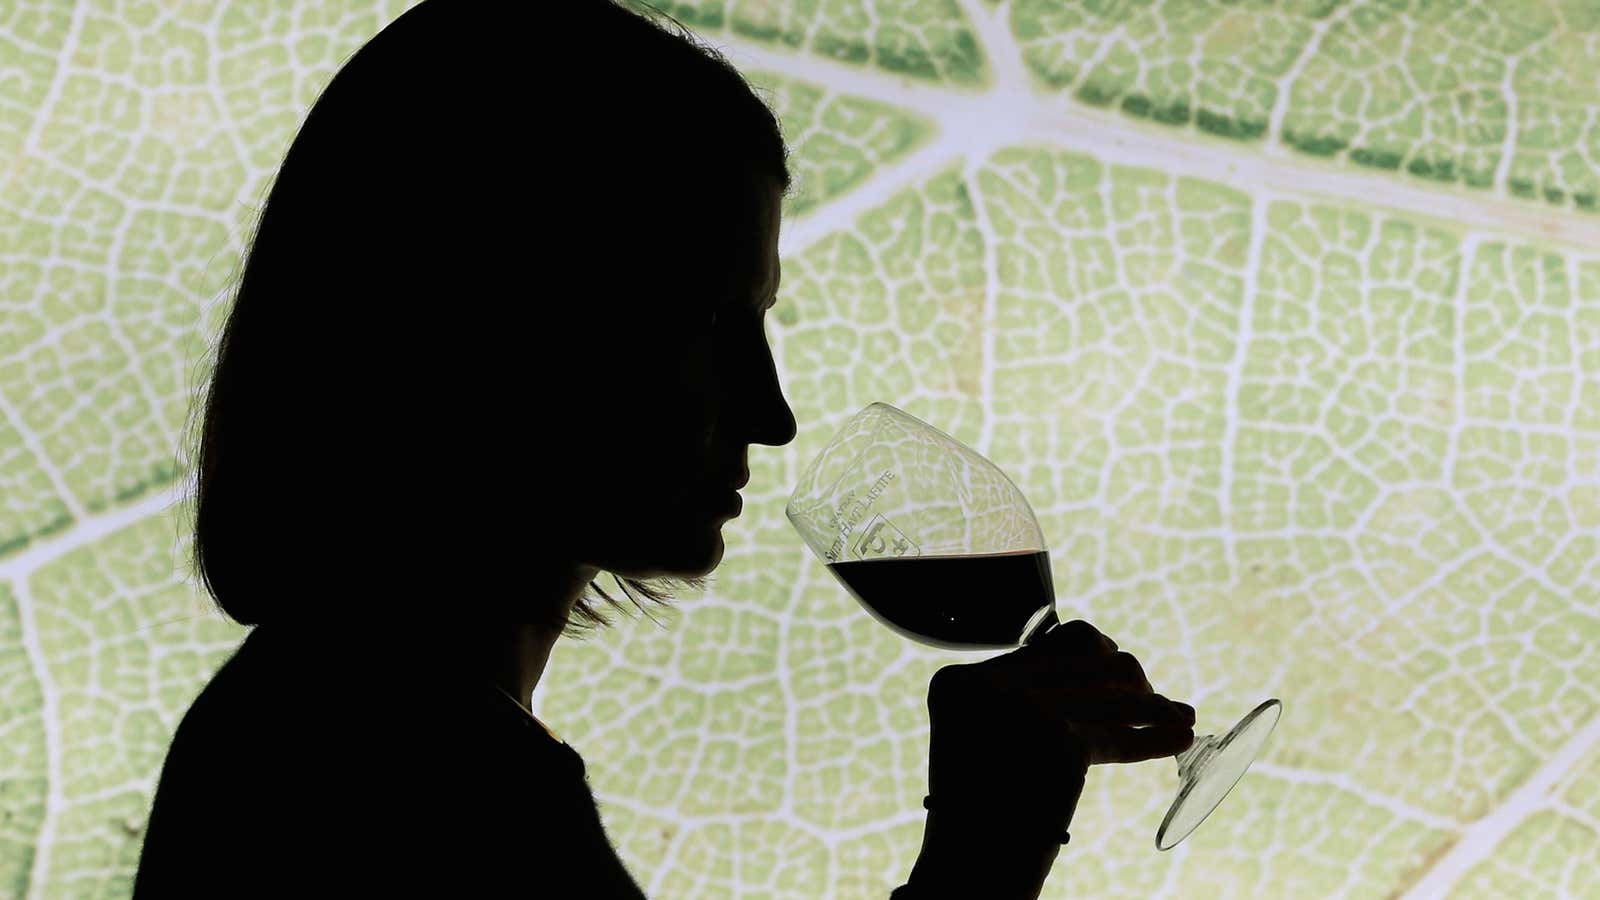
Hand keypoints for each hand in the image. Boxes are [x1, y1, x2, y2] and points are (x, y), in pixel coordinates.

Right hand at [925, 619, 1195, 822]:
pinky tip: (1177, 737)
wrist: (971, 872)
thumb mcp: (982, 740)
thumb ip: (1020, 698)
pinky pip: (1119, 736)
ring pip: (1112, 691)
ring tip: (1180, 715)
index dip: (1095, 657)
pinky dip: (1152, 737)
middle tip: (1153, 699)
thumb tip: (1104, 660)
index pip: (1046, 645)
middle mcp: (989, 685)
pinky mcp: (1061, 743)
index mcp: (957, 682)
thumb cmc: (977, 815)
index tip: (1122, 676)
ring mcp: (1024, 711)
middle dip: (1127, 677)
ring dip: (1152, 704)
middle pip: (1084, 656)